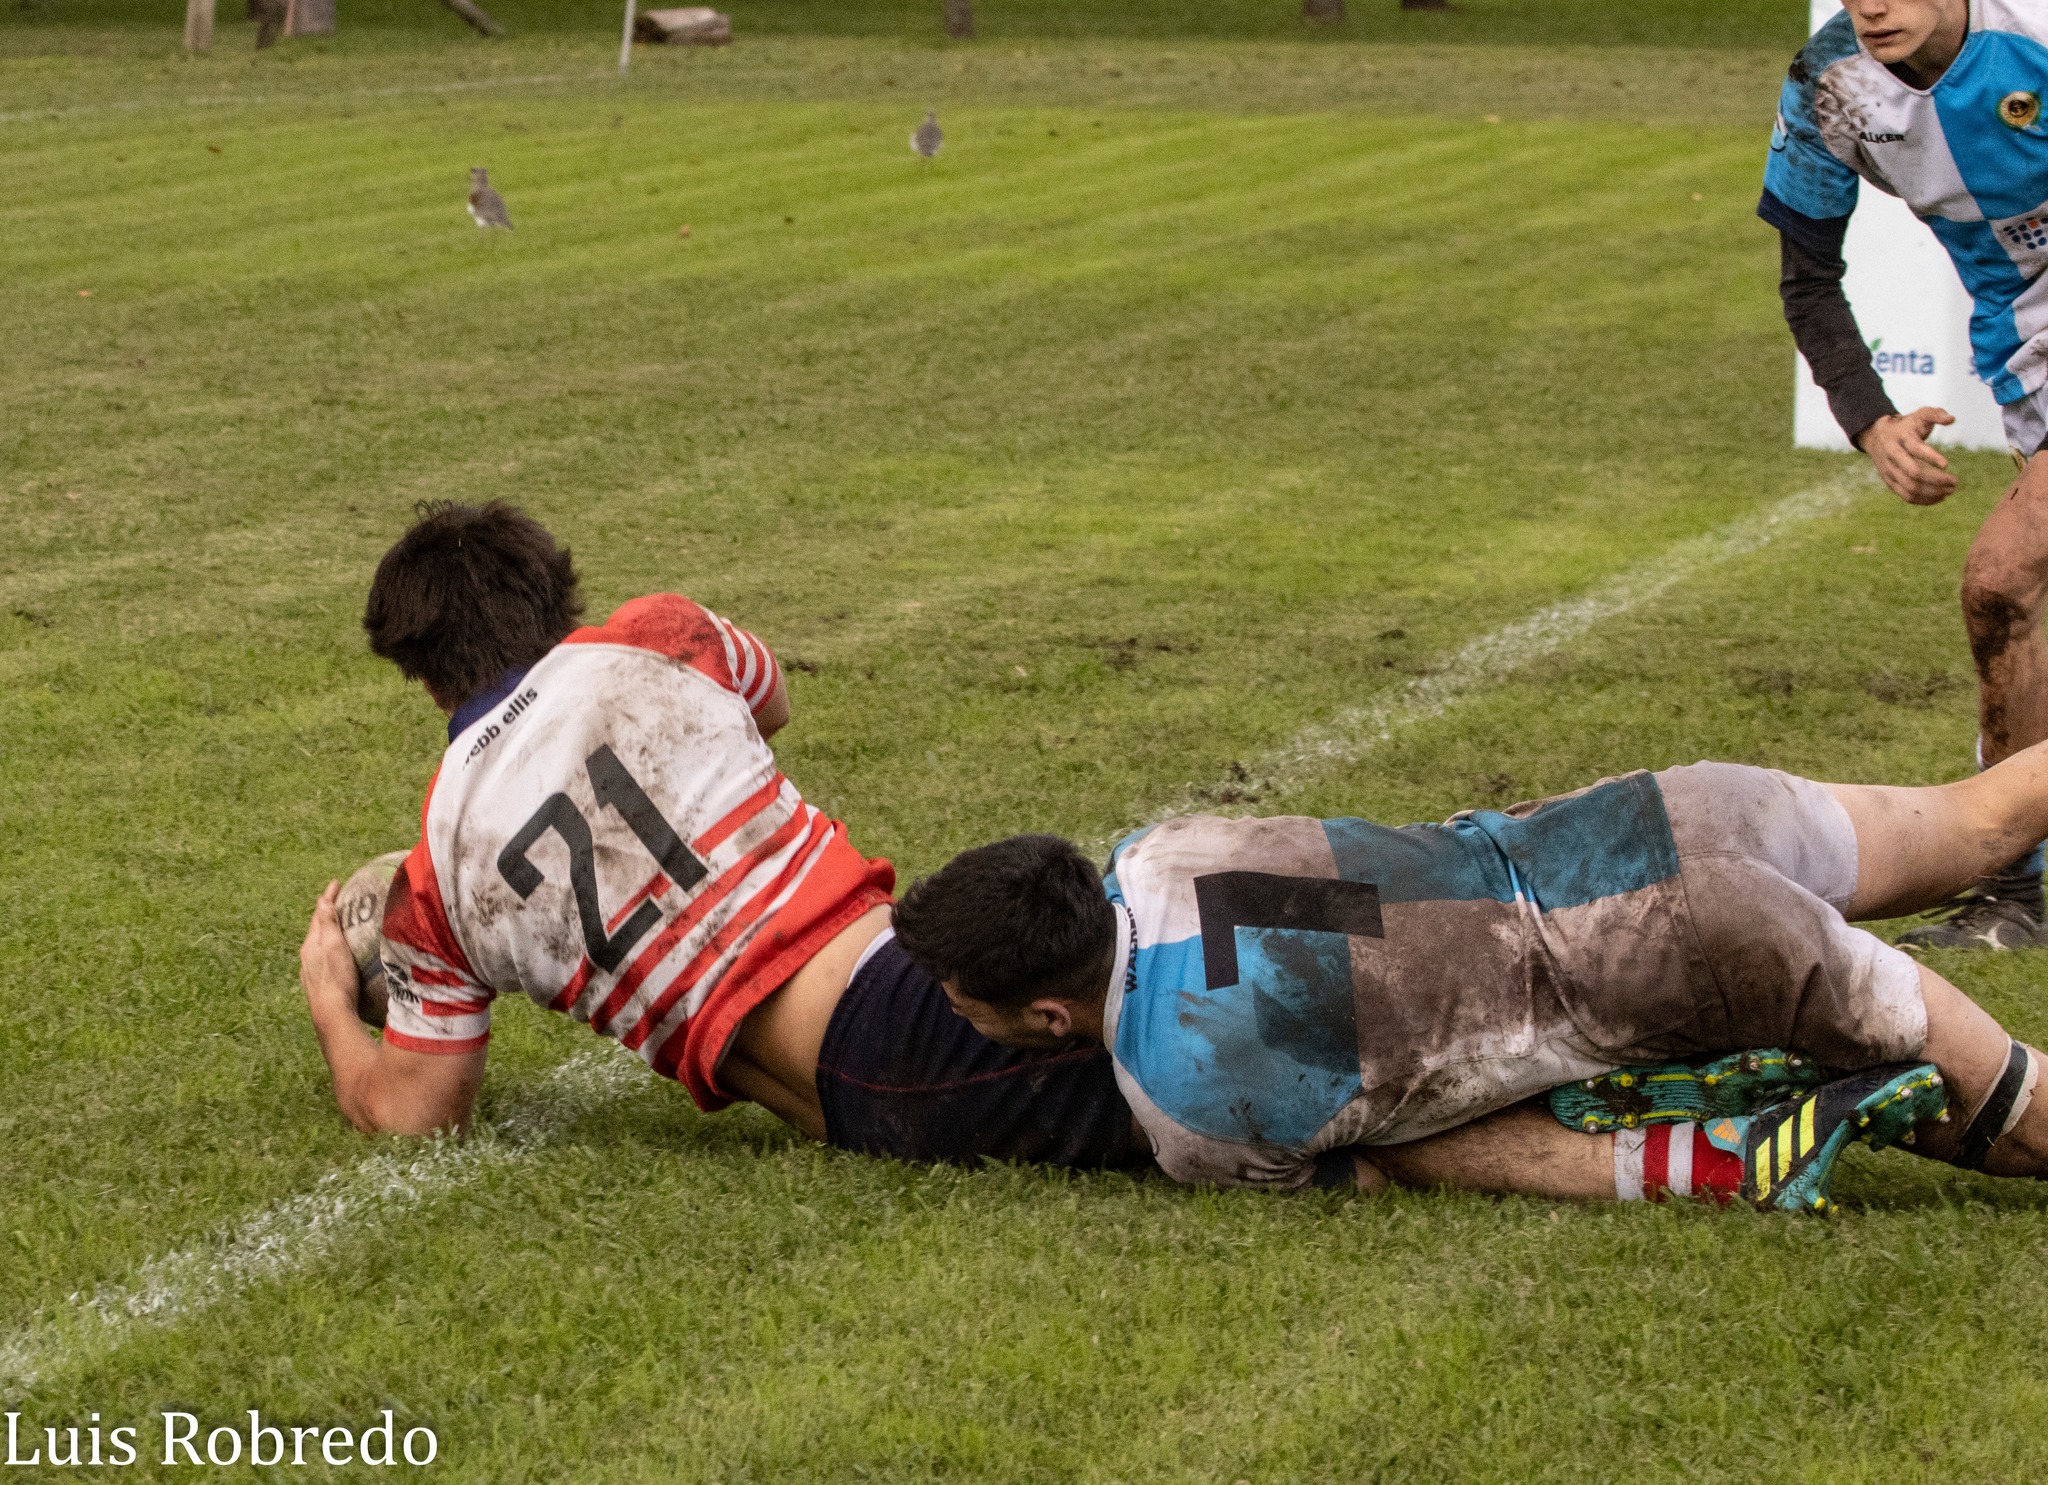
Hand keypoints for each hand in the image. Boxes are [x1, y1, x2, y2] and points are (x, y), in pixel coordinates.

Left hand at [300, 881, 361, 1018]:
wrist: (331, 1013)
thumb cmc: (336, 978)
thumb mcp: (333, 946)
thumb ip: (327, 923)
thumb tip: (321, 900)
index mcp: (311, 945)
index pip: (318, 915)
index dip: (327, 898)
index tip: (335, 883)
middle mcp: (307, 957)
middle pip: (316, 929)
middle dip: (326, 914)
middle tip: (338, 902)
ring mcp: (311, 971)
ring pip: (318, 945)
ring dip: (327, 933)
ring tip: (339, 927)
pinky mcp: (319, 984)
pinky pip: (322, 959)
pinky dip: (329, 949)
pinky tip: (336, 957)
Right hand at [1858, 406, 1957, 504]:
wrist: (1877, 436)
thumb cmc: (1906, 426)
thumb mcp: (1919, 415)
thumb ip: (1936, 414)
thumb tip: (1951, 419)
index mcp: (1901, 438)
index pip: (1915, 449)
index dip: (1931, 457)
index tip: (1946, 465)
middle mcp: (1892, 456)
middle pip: (1914, 473)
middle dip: (1936, 479)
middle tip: (1954, 481)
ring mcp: (1889, 471)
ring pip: (1911, 488)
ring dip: (1933, 492)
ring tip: (1950, 491)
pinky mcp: (1889, 482)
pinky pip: (1907, 496)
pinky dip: (1924, 500)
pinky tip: (1940, 497)